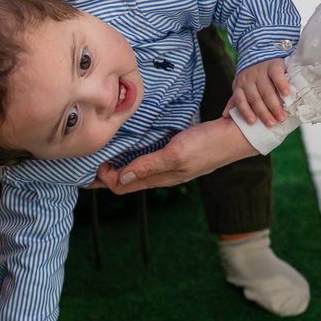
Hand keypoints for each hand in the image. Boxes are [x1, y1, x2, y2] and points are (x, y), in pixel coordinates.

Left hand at [95, 116, 258, 191]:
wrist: (238, 133)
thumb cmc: (209, 144)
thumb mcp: (176, 154)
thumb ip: (148, 166)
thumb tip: (118, 179)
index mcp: (161, 178)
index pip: (122, 187)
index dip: (103, 179)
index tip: (92, 164)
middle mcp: (162, 174)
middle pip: (125, 180)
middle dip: (103, 176)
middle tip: (82, 164)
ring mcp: (169, 164)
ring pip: (135, 169)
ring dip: (117, 165)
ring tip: (99, 156)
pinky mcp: (174, 152)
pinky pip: (147, 158)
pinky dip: (132, 155)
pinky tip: (125, 145)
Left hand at [228, 58, 289, 126]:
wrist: (261, 53)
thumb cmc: (252, 77)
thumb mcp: (242, 87)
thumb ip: (236, 101)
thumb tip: (225, 116)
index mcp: (239, 86)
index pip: (240, 101)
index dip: (245, 112)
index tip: (252, 123)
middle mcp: (248, 80)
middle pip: (255, 99)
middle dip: (263, 113)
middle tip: (271, 124)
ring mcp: (260, 72)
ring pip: (266, 91)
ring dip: (274, 105)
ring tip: (281, 117)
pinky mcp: (273, 66)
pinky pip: (276, 76)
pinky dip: (281, 85)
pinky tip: (286, 94)